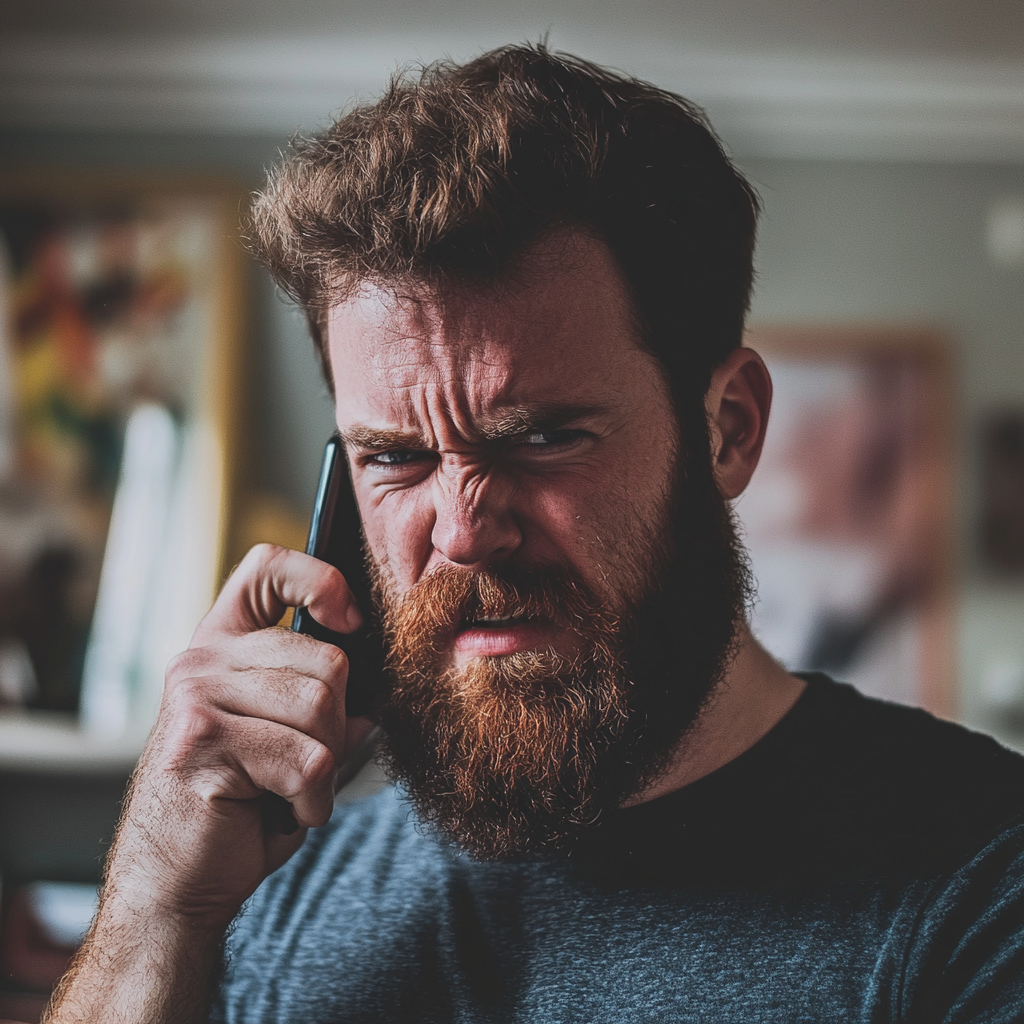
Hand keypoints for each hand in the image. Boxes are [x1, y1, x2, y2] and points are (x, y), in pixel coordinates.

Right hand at [103, 543, 372, 932]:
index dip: (321, 580)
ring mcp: (195, 695)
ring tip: (293, 792)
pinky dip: (314, 799)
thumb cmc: (236, 812)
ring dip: (327, 766)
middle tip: (309, 767)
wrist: (174, 889)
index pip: (267, 568)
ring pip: (320, 708)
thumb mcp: (283, 742)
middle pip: (327, 659)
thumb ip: (319, 704)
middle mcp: (201, 660)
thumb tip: (373, 697)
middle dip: (339, 724)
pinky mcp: (202, 740)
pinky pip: (306, 759)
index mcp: (221, 647)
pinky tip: (286, 813)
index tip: (349, 620)